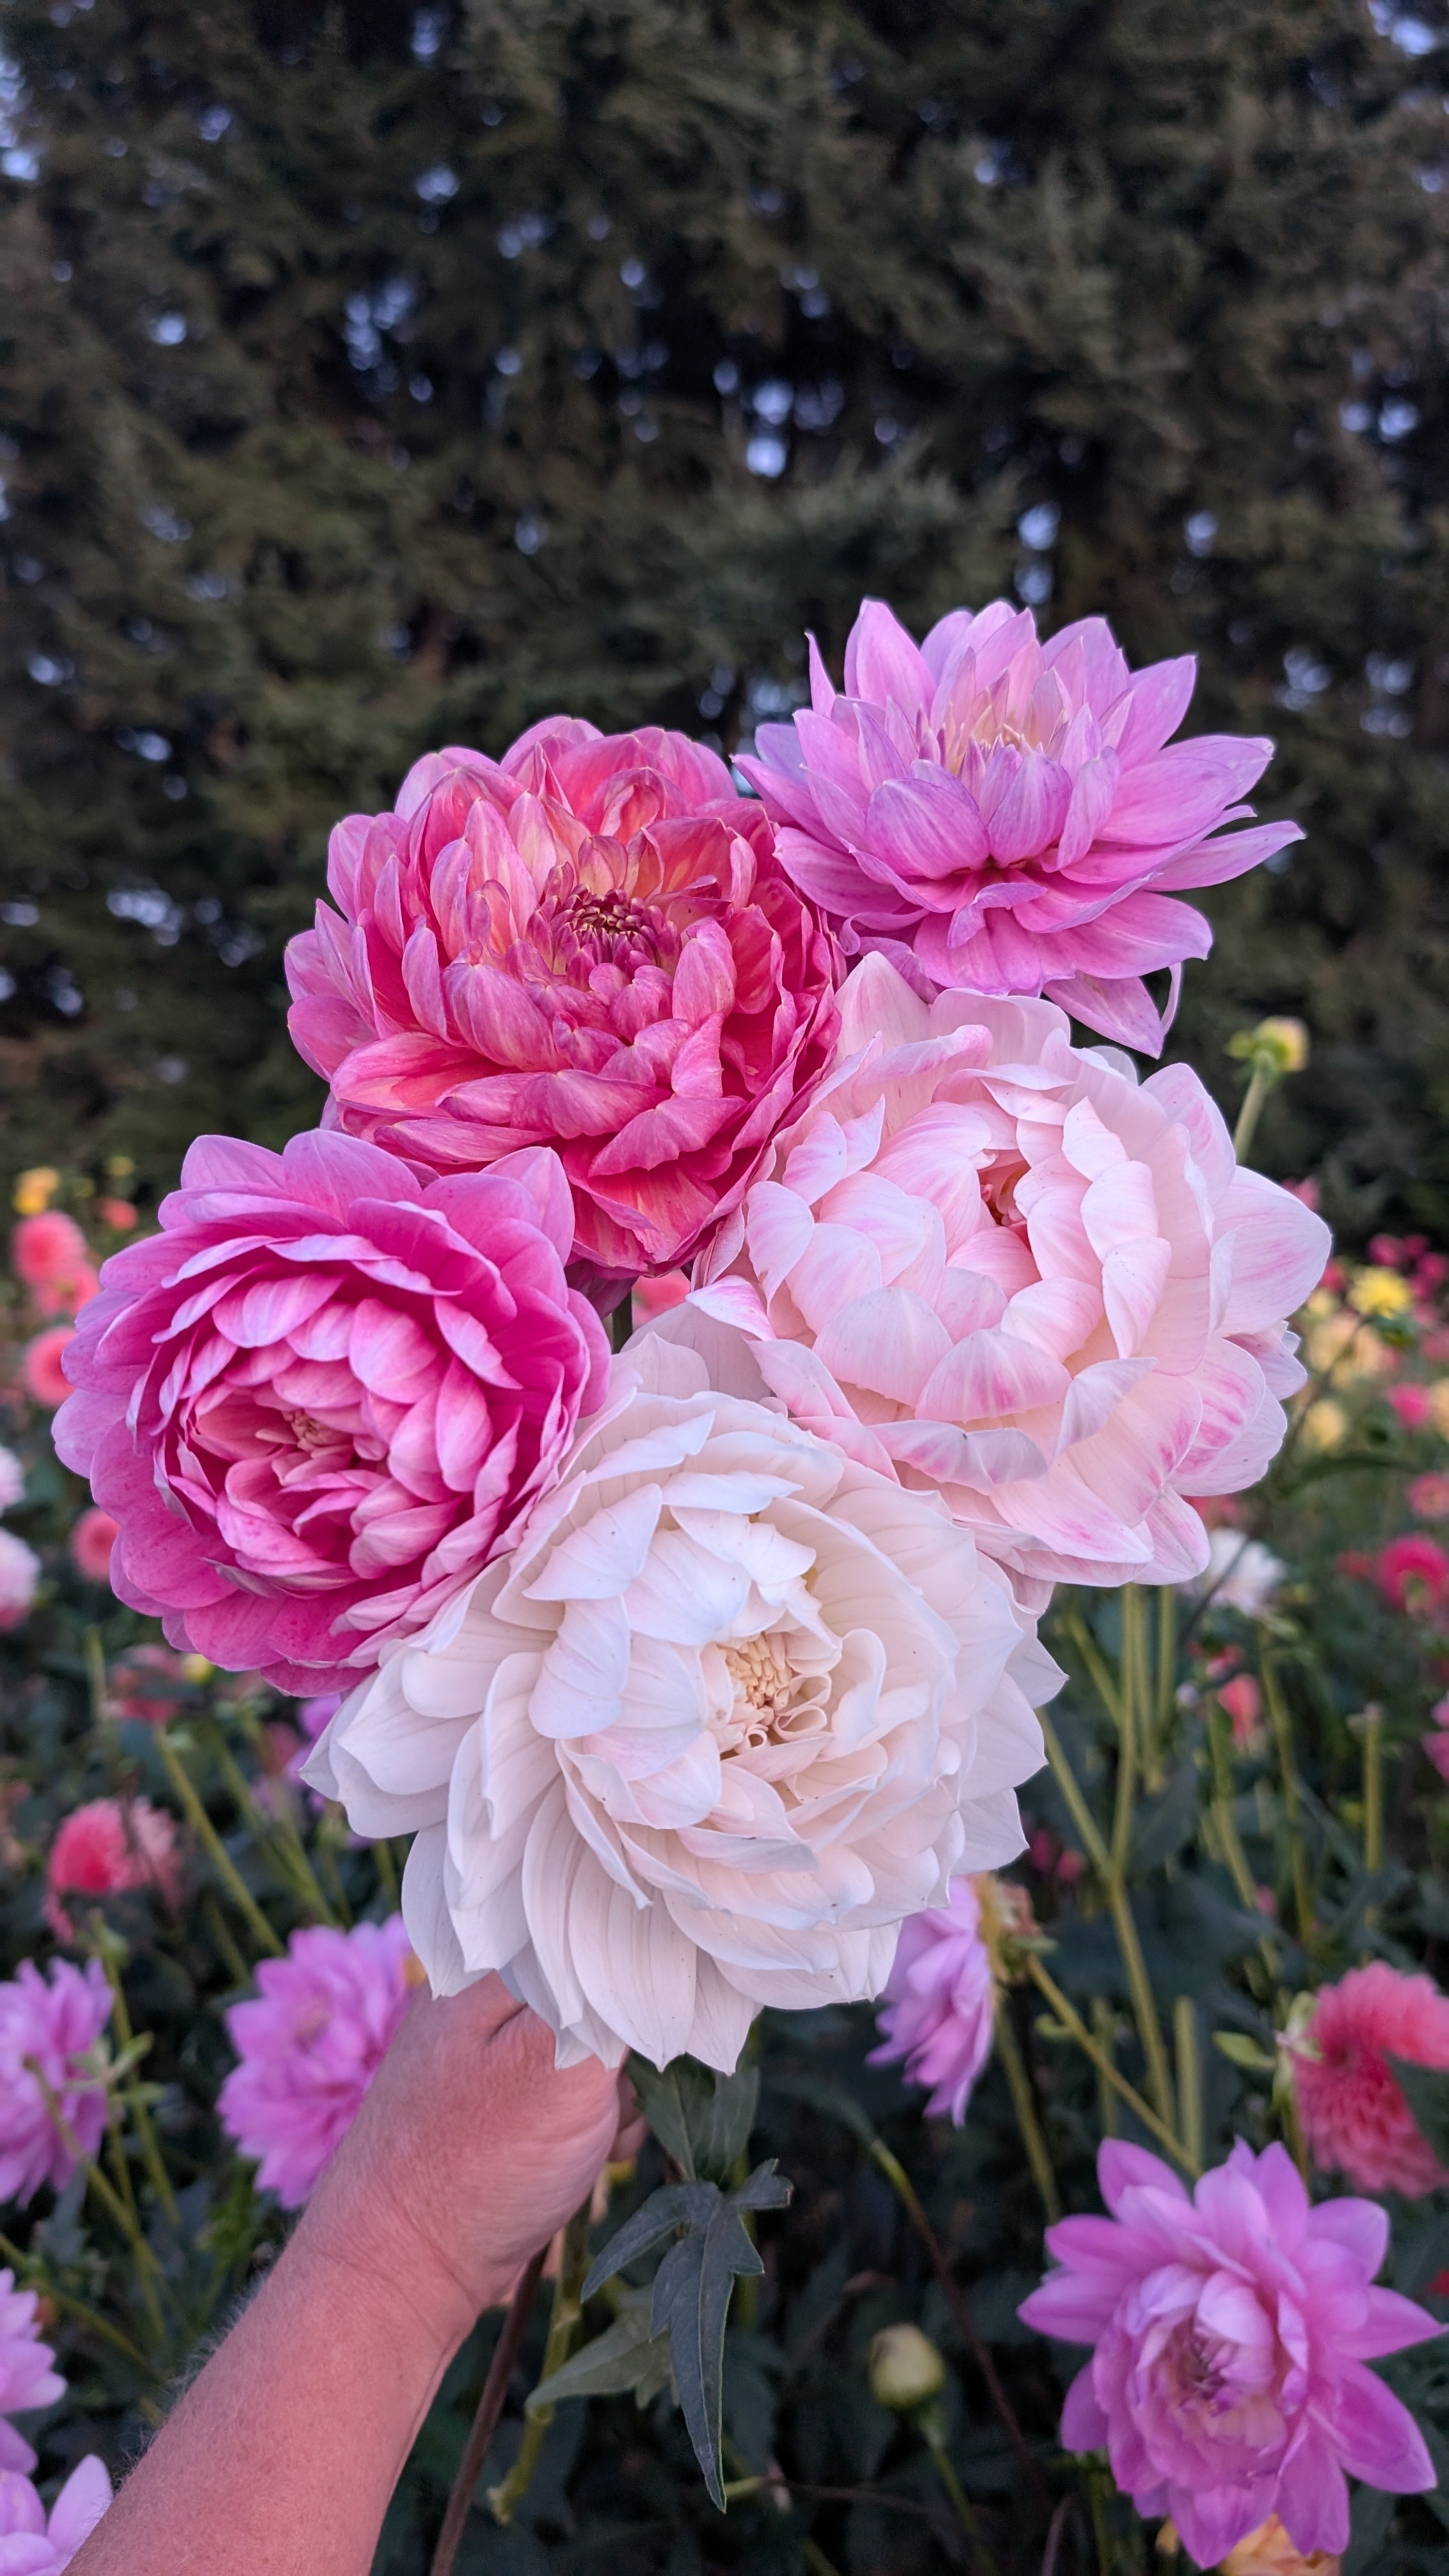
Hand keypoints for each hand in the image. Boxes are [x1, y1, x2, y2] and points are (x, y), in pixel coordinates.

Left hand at [298, 1974, 635, 2355]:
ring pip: (595, 2042)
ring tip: (596, 2138)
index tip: (656, 2022)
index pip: (595, 1921)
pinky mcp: (499, 2097)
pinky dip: (594, 2120)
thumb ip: (616, 1997)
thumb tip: (658, 1947)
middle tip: (614, 2098)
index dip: (641, 1967)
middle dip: (629, 2046)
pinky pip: (574, 2085)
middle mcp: (482, 1988)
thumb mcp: (561, 2063)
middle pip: (601, 1986)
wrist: (402, 2272)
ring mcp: (488, 2047)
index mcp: (488, 1958)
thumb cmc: (477, 2163)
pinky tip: (588, 2156)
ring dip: (617, 2092)